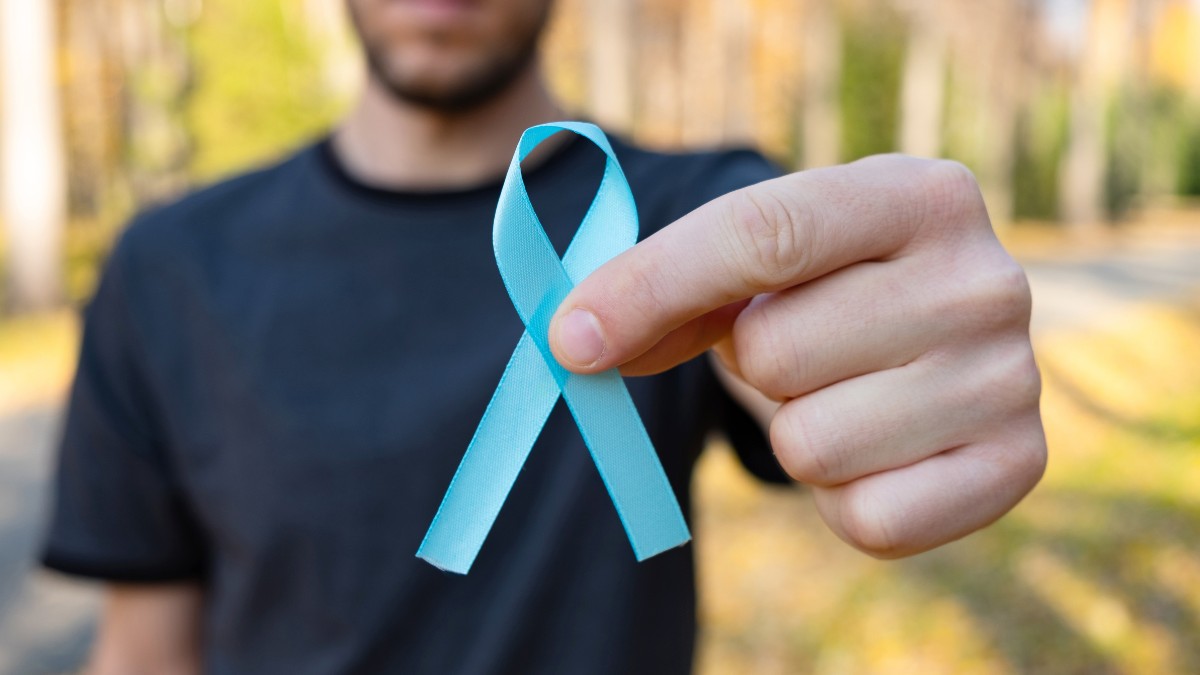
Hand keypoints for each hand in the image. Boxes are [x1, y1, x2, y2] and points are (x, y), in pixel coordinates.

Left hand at [548, 155, 1045, 558]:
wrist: (934, 346)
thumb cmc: (826, 292)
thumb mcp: (756, 263)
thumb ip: (666, 288)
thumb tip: (578, 342)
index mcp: (919, 194)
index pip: (763, 231)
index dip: (650, 285)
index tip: (573, 338)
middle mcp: (986, 278)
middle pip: (775, 350)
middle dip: (755, 363)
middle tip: (799, 350)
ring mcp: (1013, 378)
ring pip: (811, 445)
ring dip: (796, 432)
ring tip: (840, 396)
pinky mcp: (1018, 467)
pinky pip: (867, 518)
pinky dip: (843, 500)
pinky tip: (875, 453)